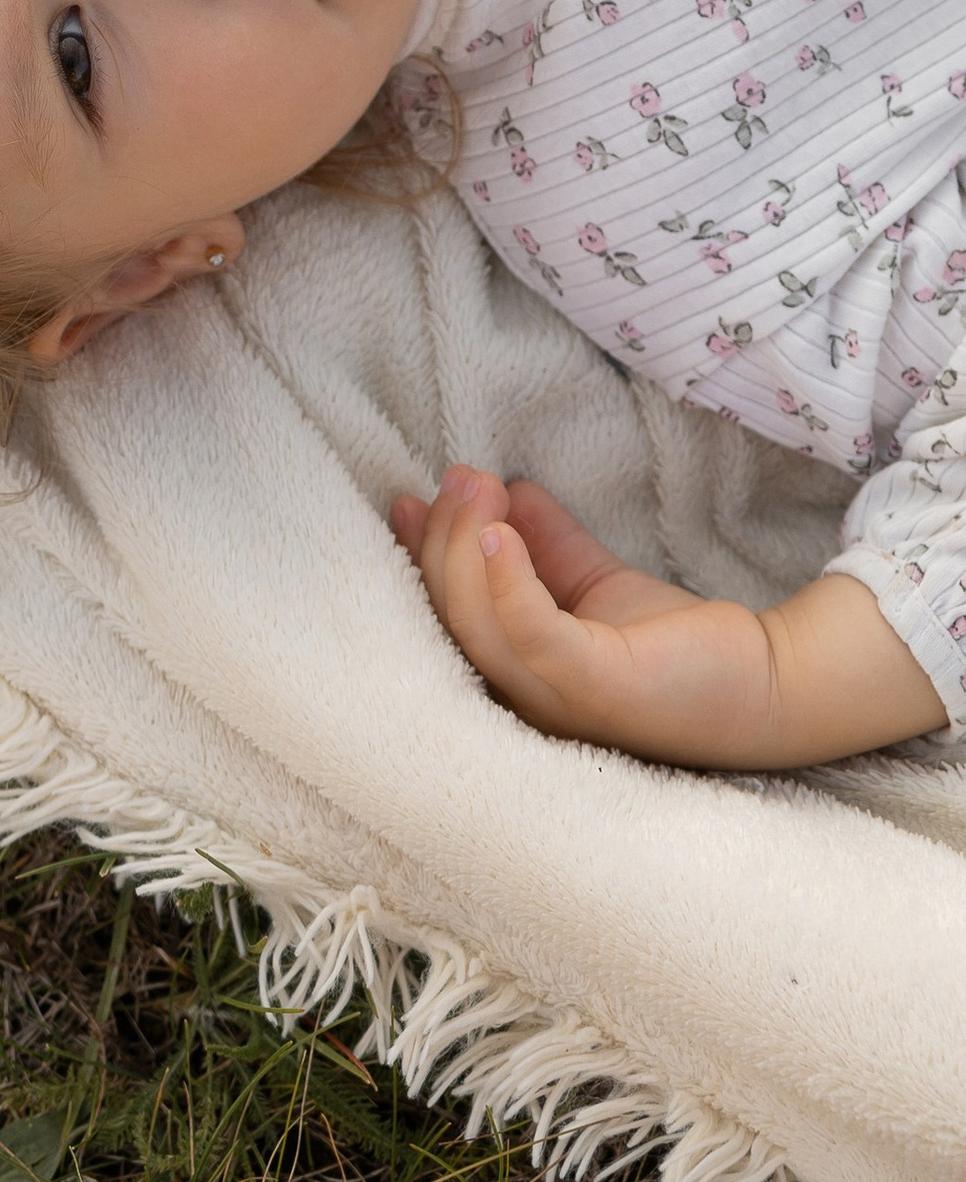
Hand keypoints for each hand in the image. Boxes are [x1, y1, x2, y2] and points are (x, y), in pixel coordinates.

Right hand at [393, 466, 944, 767]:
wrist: (768, 680)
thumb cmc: (678, 645)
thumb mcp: (594, 584)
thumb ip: (546, 544)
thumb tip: (502, 486)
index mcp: (519, 679)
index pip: (448, 616)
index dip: (423, 555)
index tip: (414, 496)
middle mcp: (526, 702)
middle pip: (451, 617)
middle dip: (444, 537)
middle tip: (463, 477)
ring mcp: (558, 703)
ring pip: (477, 624)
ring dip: (465, 545)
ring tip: (479, 486)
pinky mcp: (597, 689)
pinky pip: (531, 635)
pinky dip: (506, 580)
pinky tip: (502, 529)